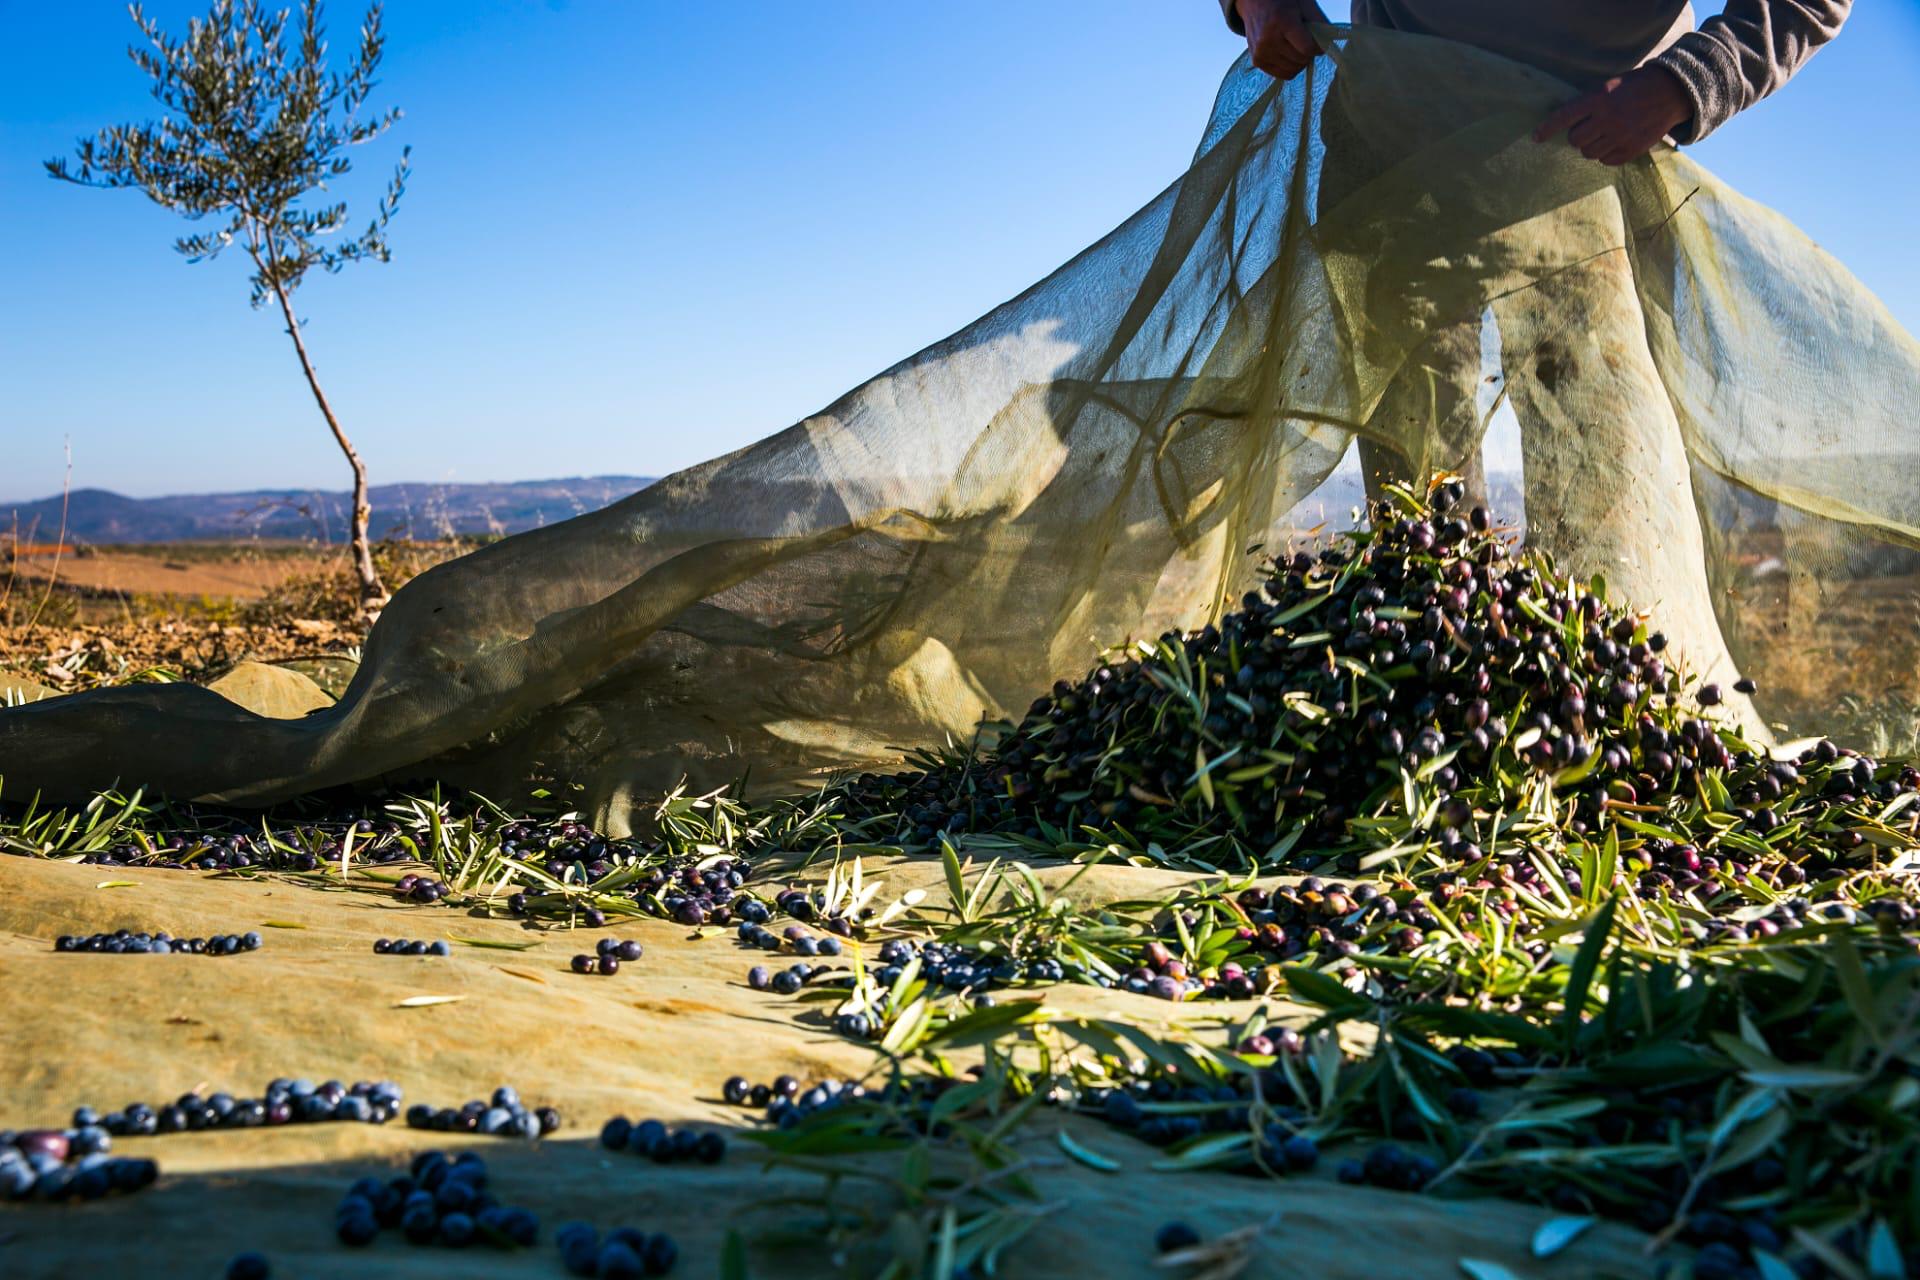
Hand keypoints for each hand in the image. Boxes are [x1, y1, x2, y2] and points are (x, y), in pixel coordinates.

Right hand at [1235, 0, 1329, 81]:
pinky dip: (1290, 67)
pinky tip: (1288, 54)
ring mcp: (1261, 53)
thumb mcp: (1304, 3)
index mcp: (1282, 22)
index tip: (1319, 42)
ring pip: (1293, 70)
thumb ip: (1319, 21)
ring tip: (1296, 47)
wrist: (1254, 2)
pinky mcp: (1257, 61)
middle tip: (1305, 41)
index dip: (1318, 47)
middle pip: (1301, 60)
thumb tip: (1328, 43)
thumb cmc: (1282, 1)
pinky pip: (1283, 74)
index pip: (1307, 48)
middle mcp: (1268, 40)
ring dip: (1300, 61)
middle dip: (1309, 53)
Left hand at [1533, 65, 1694, 165]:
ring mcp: (1620, 135)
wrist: (1672, 91)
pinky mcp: (1631, 149)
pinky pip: (1606, 161)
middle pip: (1575, 140)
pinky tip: (1614, 143)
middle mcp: (1607, 118)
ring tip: (1603, 135)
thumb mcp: (1611, 86)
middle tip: (1588, 129)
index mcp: (1599, 99)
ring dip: (1591, 146)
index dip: (1547, 128)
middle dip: (1577, 136)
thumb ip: (1590, 103)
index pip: (1564, 116)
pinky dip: (1606, 155)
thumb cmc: (1637, 86)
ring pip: (1589, 153)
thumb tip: (1569, 122)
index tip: (1535, 137)